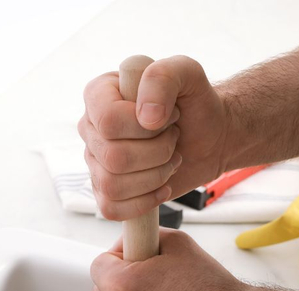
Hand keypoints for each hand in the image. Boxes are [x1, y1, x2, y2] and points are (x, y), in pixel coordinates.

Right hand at [79, 56, 231, 220]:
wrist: (208, 137)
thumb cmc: (194, 104)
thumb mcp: (187, 73)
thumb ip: (163, 77)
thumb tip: (146, 117)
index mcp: (99, 95)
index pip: (109, 121)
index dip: (144, 127)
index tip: (170, 117)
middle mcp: (91, 130)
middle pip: (113, 157)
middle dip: (157, 153)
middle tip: (174, 141)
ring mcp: (96, 163)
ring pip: (113, 186)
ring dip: (154, 177)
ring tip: (170, 161)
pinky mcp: (107, 192)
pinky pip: (111, 209)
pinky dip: (144, 202)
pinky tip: (162, 187)